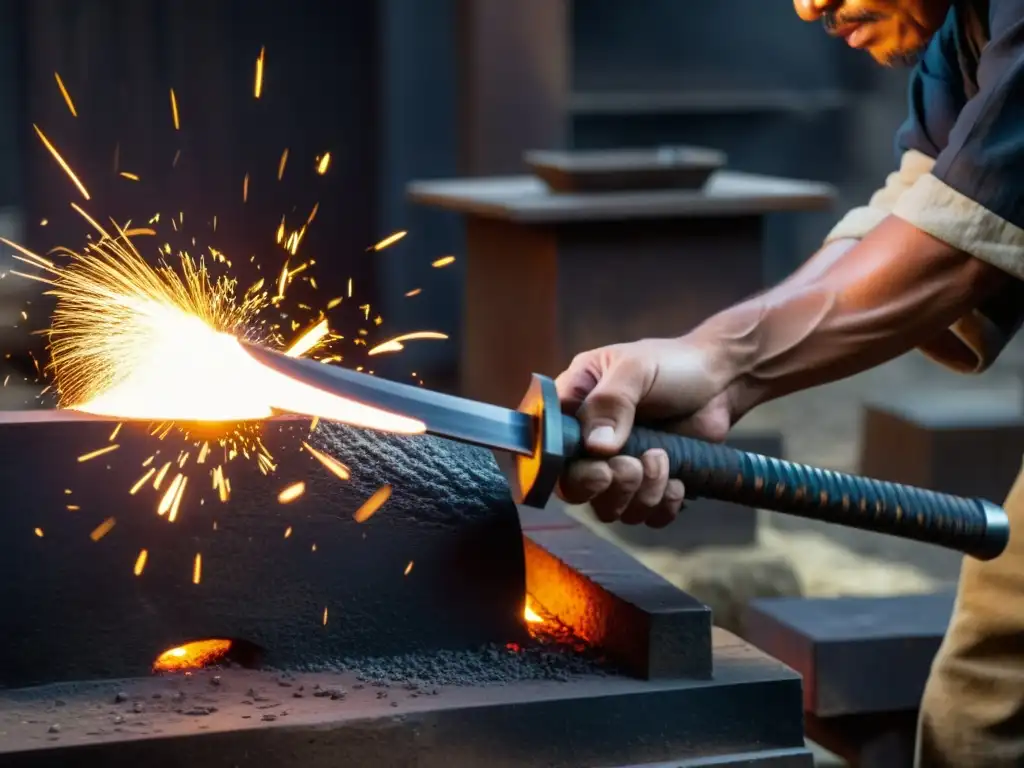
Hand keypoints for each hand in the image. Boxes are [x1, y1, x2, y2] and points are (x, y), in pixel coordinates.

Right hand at [555, 337, 736, 527]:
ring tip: (661, 458)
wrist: (720, 380)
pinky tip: (677, 479)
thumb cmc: (672, 364)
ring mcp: (617, 467)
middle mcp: (588, 443)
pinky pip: (644, 516)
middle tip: (631, 466)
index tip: (595, 466)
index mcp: (573, 406)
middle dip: (604, 485)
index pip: (547, 446)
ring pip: (609, 508)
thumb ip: (611, 402)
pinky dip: (661, 505)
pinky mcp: (648, 486)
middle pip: (573, 488)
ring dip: (639, 493)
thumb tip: (596, 446)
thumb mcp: (636, 370)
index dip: (560, 466)